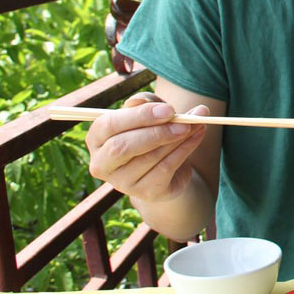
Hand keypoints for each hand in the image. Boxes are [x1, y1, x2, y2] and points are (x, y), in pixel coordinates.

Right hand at [86, 92, 209, 203]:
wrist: (167, 167)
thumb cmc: (151, 132)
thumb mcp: (148, 113)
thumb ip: (144, 103)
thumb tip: (136, 100)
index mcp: (96, 139)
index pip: (108, 126)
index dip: (138, 116)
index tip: (168, 109)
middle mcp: (102, 164)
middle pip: (122, 147)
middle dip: (156, 132)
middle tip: (184, 121)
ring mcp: (122, 182)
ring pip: (149, 157)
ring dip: (177, 139)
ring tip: (196, 124)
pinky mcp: (145, 193)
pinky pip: (166, 169)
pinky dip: (185, 149)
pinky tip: (197, 136)